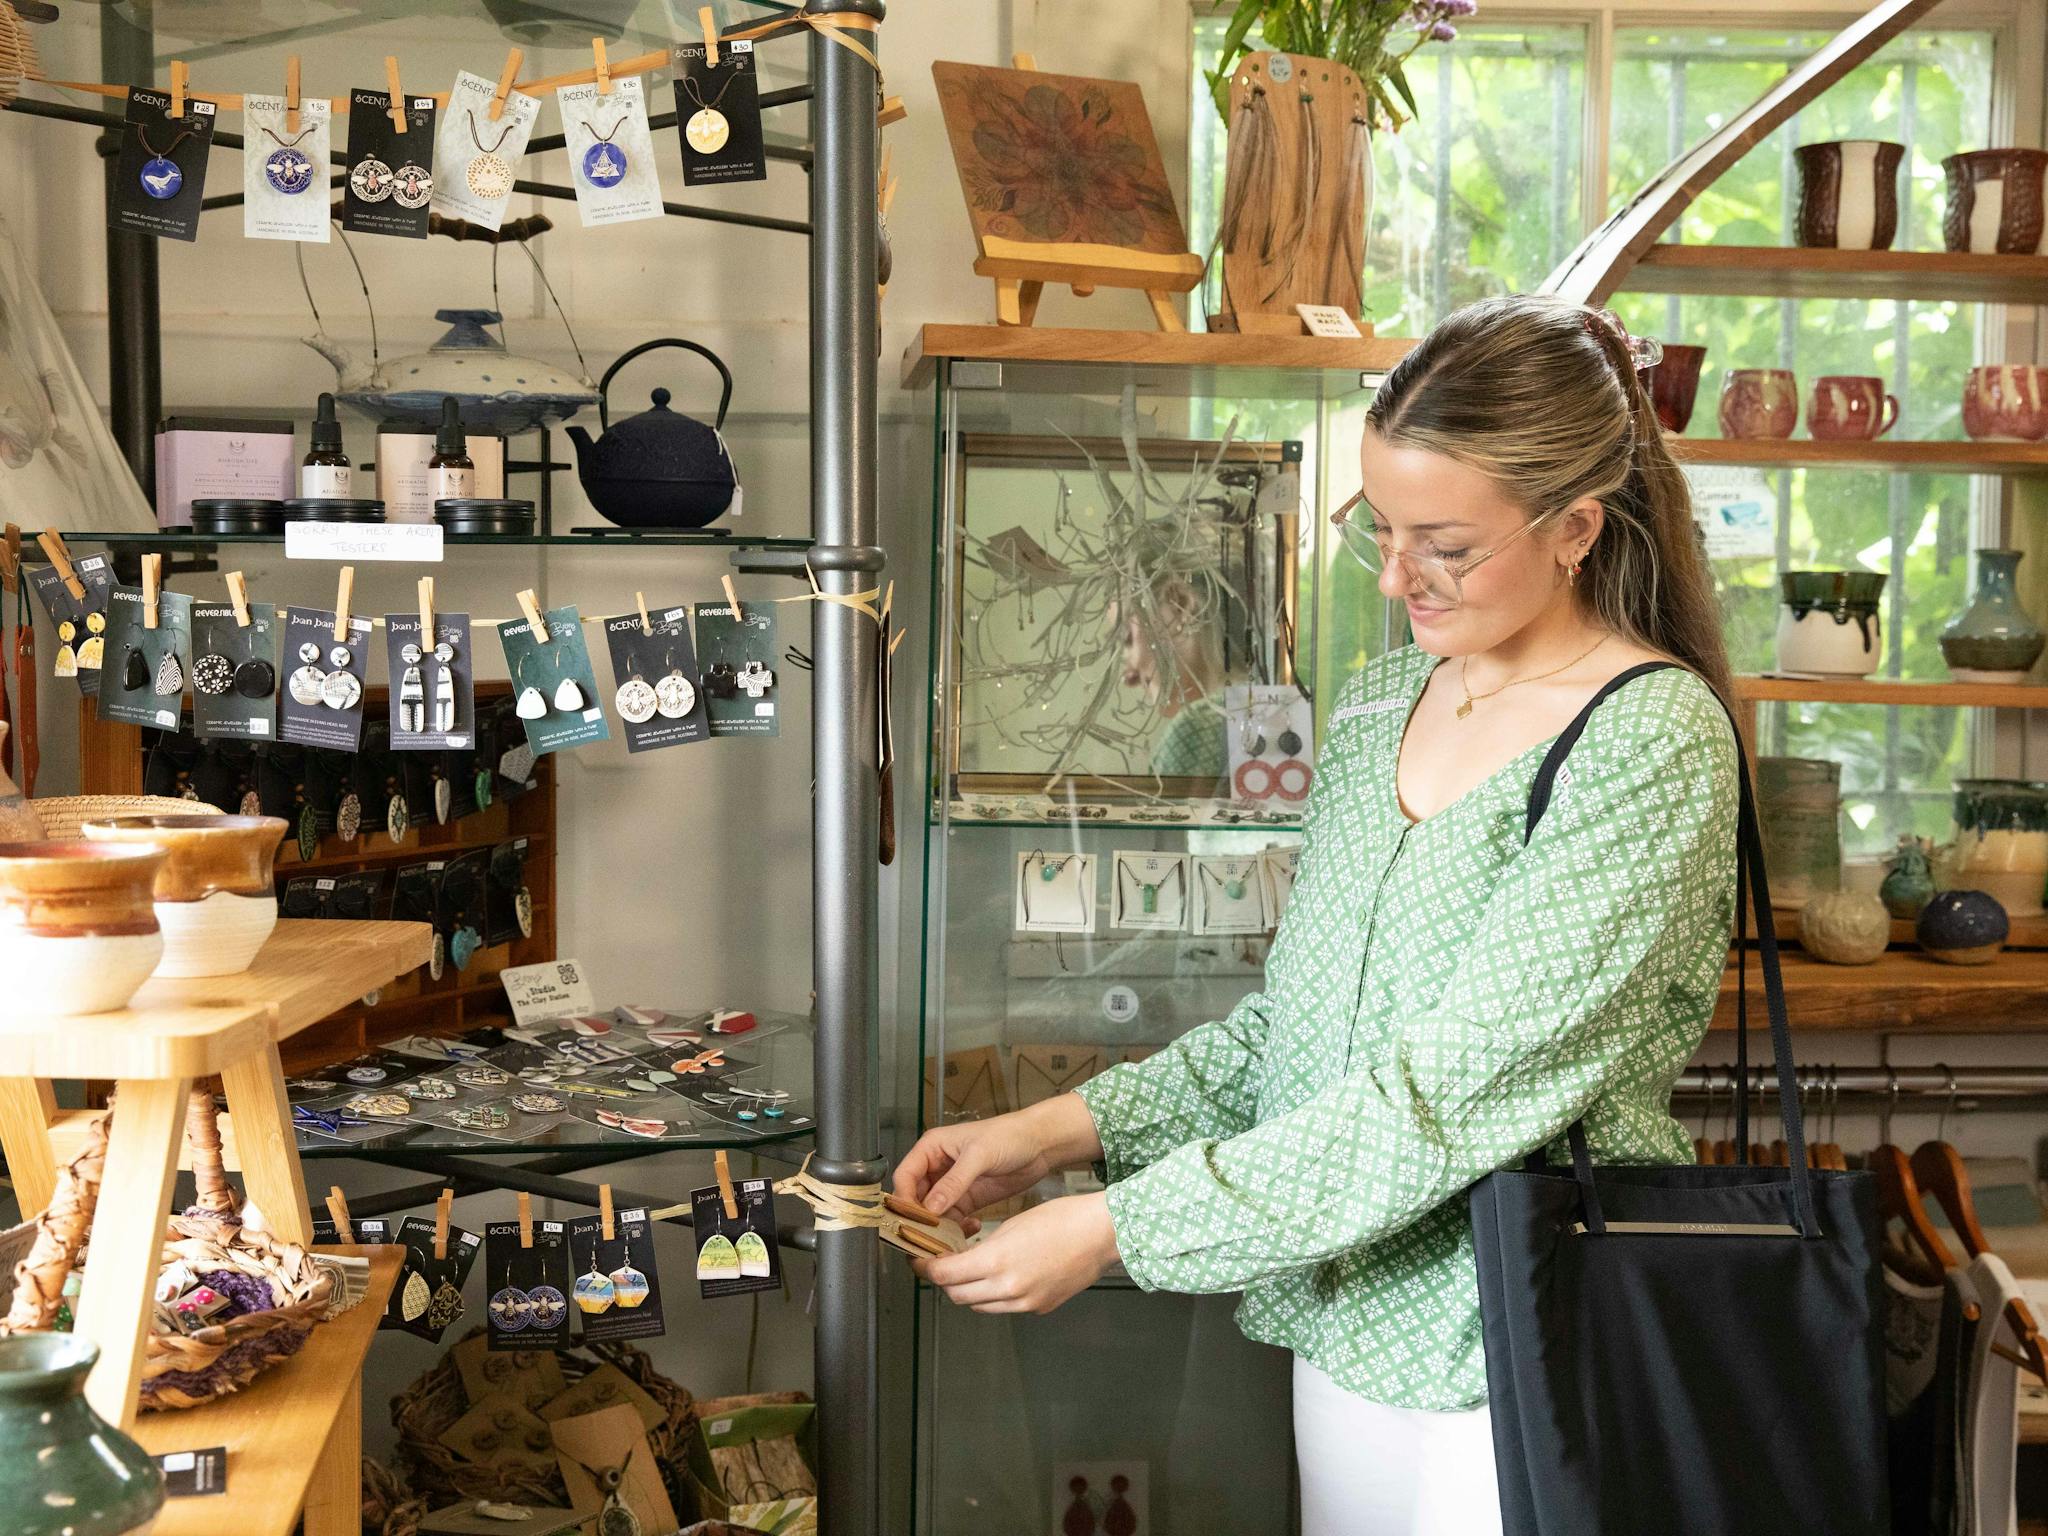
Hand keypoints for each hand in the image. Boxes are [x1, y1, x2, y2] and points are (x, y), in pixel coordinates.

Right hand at [891, 1095, 1103, 1231]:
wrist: (1040, 1145)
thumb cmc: (1009, 1135)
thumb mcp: (980, 1155)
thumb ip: (954, 1182)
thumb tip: (931, 1208)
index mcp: (932, 1148)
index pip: (905, 1176)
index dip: (904, 1199)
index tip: (910, 1220)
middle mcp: (937, 1167)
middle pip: (915, 1198)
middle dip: (918, 1219)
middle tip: (925, 1237)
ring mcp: (952, 1186)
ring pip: (932, 1212)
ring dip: (936, 1228)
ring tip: (945, 1241)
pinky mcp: (967, 1199)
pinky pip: (951, 1219)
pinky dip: (954, 1229)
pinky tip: (966, 1231)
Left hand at [918, 1192, 1118, 1313]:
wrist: (1101, 1234)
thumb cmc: (1062, 1219)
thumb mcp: (1012, 1223)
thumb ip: (983, 1245)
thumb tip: (962, 1259)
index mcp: (997, 1261)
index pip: (945, 1275)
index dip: (926, 1268)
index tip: (920, 1260)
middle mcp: (1008, 1289)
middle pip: (957, 1295)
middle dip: (944, 1281)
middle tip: (941, 1264)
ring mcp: (1025, 1303)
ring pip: (979, 1305)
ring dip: (969, 1290)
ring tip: (972, 1269)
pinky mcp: (1039, 1308)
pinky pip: (1005, 1307)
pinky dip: (995, 1295)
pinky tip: (1002, 1275)